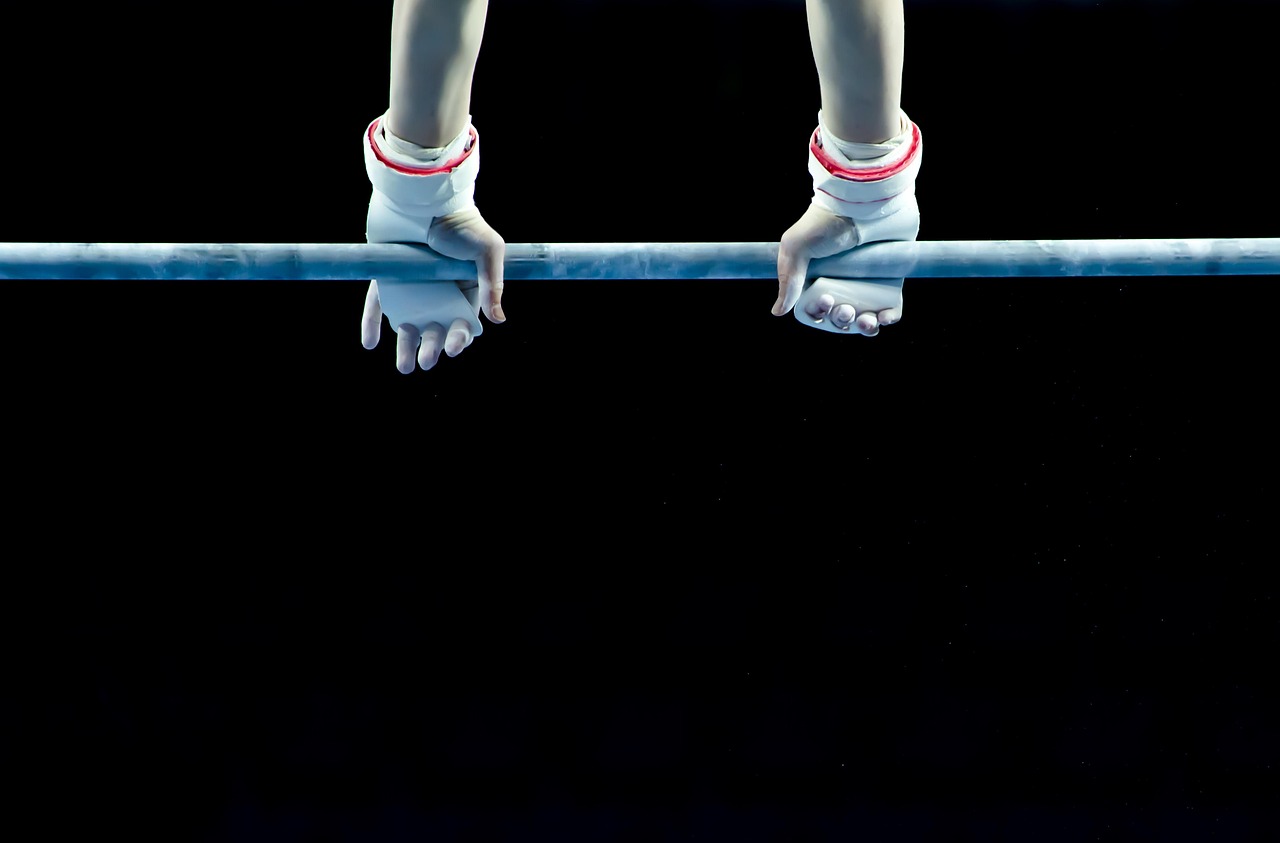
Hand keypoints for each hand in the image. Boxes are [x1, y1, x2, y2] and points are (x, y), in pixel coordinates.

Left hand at [361, 205, 505, 371]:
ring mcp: (410, 288)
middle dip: (431, 348)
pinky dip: (372, 324)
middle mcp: (436, 293)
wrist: (426, 197)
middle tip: (425, 362)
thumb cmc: (462, 223)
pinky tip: (369, 343)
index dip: (459, 339)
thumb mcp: (487, 251)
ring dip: (405, 346)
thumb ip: (493, 285)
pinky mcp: (387, 279)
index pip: (462, 323)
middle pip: (434, 329)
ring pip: (407, 324)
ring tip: (404, 366)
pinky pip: (377, 305)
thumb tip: (499, 320)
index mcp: (463, 291)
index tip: (454, 347)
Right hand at [773, 204, 901, 336]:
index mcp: (816, 278)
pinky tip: (882, 317)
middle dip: (841, 320)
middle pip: (840, 317)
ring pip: (865, 319)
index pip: (815, 309)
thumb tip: (778, 312)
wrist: (865, 202)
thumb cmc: (826, 222)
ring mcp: (867, 282)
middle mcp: (841, 282)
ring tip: (865, 321)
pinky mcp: (891, 281)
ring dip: (864, 328)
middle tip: (845, 308)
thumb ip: (788, 280)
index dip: (819, 313)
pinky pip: (890, 310)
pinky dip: (888, 319)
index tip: (825, 301)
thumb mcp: (796, 248)